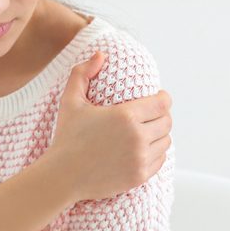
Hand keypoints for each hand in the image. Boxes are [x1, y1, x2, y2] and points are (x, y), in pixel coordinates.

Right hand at [46, 52, 172, 202]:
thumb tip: (100, 54)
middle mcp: (138, 137)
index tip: (157, 97)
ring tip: (145, 132)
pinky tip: (141, 149)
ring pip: (165, 141)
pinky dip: (155, 154)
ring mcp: (140, 159)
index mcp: (125, 116)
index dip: (163, 98)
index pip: (163, 103)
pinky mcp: (140, 176)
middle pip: (167, 122)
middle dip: (160, 116)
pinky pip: (160, 160)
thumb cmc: (66, 137)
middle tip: (149, 115)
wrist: (62, 176)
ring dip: (159, 135)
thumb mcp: (70, 101)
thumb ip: (82, 73)